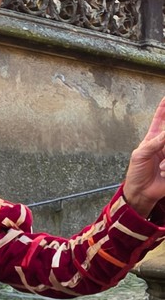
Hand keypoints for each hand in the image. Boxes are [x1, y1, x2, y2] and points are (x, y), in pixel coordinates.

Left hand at [123, 99, 164, 217]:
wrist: (141, 191)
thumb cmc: (137, 173)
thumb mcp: (140, 155)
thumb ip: (153, 143)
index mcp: (153, 138)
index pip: (160, 119)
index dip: (163, 108)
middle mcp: (164, 144)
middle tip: (161, 149)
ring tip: (160, 169)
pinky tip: (163, 173)